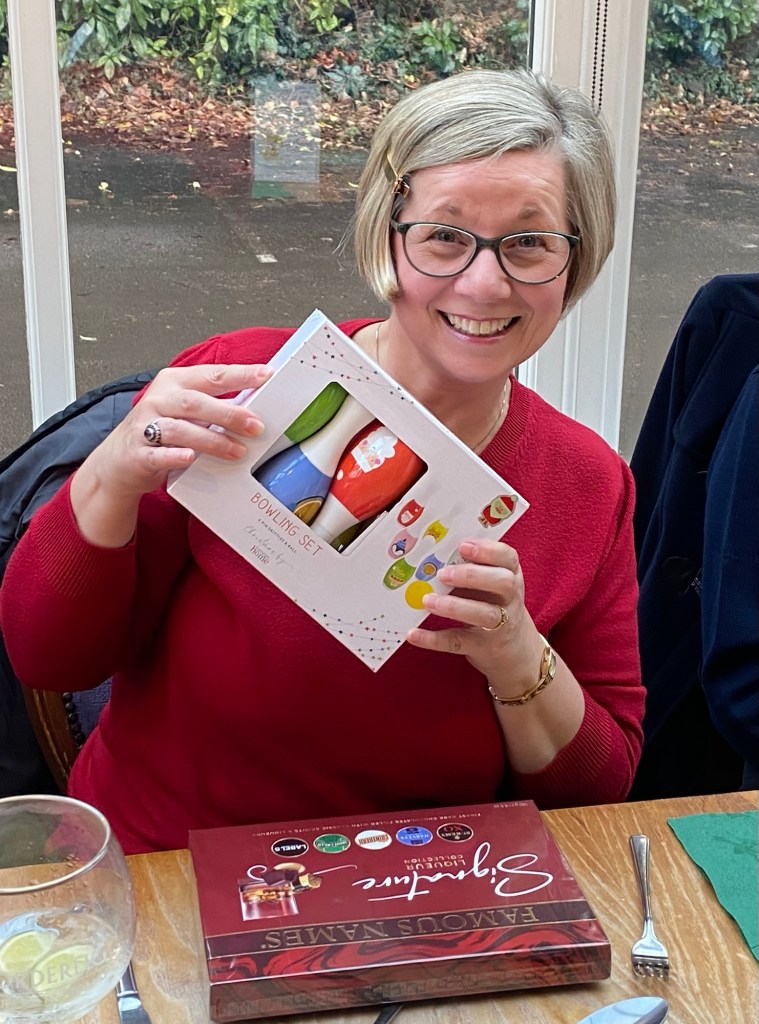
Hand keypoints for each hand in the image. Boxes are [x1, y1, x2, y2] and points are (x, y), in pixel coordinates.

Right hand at [88, 363, 271, 502]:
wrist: (119, 460)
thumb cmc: (159, 431)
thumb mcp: (184, 410)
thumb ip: (212, 405)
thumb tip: (254, 409)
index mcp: (174, 383)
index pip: (211, 375)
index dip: (239, 375)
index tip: (265, 375)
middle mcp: (158, 400)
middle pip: (195, 402)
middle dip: (229, 414)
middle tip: (256, 426)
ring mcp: (145, 426)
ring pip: (180, 429)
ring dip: (212, 440)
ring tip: (237, 451)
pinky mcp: (138, 454)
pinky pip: (158, 454)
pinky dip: (176, 456)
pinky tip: (191, 458)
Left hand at [406, 538, 543, 693]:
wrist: (513, 649)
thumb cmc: (494, 604)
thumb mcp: (491, 584)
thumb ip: (473, 568)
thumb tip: (435, 554)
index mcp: (511, 576)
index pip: (508, 558)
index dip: (488, 550)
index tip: (463, 546)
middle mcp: (510, 599)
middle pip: (502, 583)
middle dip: (471, 576)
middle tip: (443, 574)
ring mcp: (500, 625)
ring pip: (484, 614)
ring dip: (454, 606)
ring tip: (428, 600)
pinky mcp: (482, 647)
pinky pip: (457, 642)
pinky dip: (434, 639)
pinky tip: (413, 634)